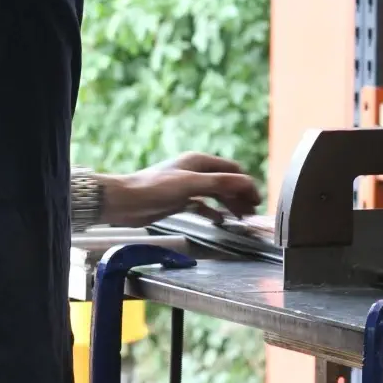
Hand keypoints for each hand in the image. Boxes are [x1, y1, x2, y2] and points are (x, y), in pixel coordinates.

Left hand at [98, 153, 261, 228]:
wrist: (125, 201)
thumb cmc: (154, 189)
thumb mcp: (190, 184)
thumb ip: (219, 183)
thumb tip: (246, 183)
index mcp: (199, 161)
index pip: (232, 170)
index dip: (246, 184)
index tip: (257, 200)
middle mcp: (195, 171)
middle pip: (226, 182)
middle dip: (240, 195)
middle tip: (252, 212)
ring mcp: (187, 186)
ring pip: (216, 194)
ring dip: (229, 204)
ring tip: (241, 218)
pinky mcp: (179, 200)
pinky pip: (203, 205)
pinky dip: (213, 211)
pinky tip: (219, 220)